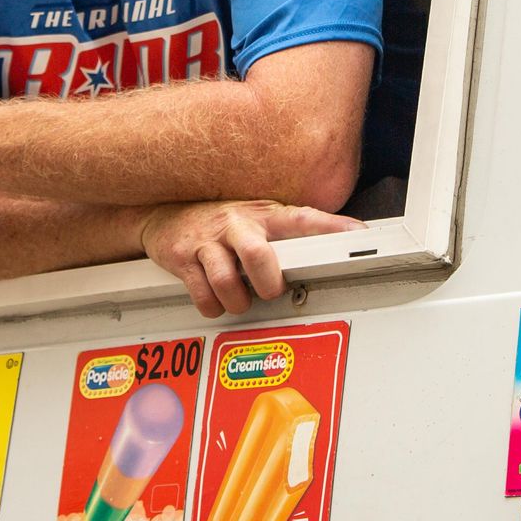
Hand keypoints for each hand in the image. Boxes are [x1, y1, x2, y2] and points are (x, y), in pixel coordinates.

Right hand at [138, 199, 362, 318]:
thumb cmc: (218, 221)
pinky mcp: (182, 257)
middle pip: (259, 255)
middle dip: (268, 283)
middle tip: (270, 290)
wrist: (163, 214)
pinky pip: (203, 294)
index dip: (331, 228)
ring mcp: (208, 241)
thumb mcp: (256, 216)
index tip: (358, 236)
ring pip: (228, 281)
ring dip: (239, 301)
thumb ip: (286, 233)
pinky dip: (213, 305)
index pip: (303, 219)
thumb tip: (330, 251)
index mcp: (262, 214)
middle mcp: (236, 224)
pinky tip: (215, 297)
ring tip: (240, 297)